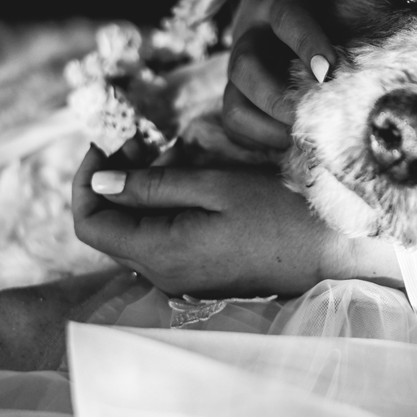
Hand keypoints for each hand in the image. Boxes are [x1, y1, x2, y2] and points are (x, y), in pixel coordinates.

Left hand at [72, 145, 401, 297]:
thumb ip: (153, 185)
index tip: (111, 141)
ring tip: (161, 153)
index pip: (89, 222)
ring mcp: (179, 278)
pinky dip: (155, 206)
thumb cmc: (281, 212)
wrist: (330, 252)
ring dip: (134, 191)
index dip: (87, 179)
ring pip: (130, 232)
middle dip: (110, 179)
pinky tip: (180, 180)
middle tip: (140, 139)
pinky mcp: (196, 273)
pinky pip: (156, 240)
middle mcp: (161, 274)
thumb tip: (100, 181)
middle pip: (106, 228)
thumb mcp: (216, 186)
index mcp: (161, 252)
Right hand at [222, 0, 375, 152]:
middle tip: (310, 118)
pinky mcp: (239, 92)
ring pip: (233, 105)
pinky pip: (236, 124)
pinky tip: (292, 149)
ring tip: (302, 142)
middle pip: (245, 70)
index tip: (330, 70)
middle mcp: (250, 35)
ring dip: (264, 129)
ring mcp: (240, 68)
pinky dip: (258, 142)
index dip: (307, 44)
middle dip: (275, 99)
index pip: (287, 19)